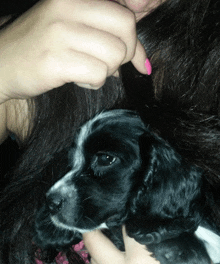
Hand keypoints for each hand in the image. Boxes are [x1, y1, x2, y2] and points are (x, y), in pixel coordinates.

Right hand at [0, 0, 147, 102]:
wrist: (1, 63)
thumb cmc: (40, 48)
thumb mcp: (70, 26)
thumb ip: (104, 33)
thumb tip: (142, 60)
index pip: (125, 17)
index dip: (136, 45)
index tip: (139, 63)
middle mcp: (67, 8)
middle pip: (126, 32)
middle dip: (125, 56)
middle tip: (108, 66)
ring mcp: (60, 33)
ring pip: (114, 56)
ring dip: (105, 71)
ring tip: (85, 70)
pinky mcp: (55, 60)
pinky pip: (97, 74)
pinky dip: (93, 83)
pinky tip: (76, 79)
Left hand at [83, 228, 219, 263]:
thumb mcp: (185, 255)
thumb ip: (160, 240)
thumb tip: (144, 228)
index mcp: (142, 258)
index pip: (122, 227)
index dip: (122, 219)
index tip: (119, 216)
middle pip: (94, 244)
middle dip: (94, 230)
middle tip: (96, 225)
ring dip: (100, 260)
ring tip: (108, 256)